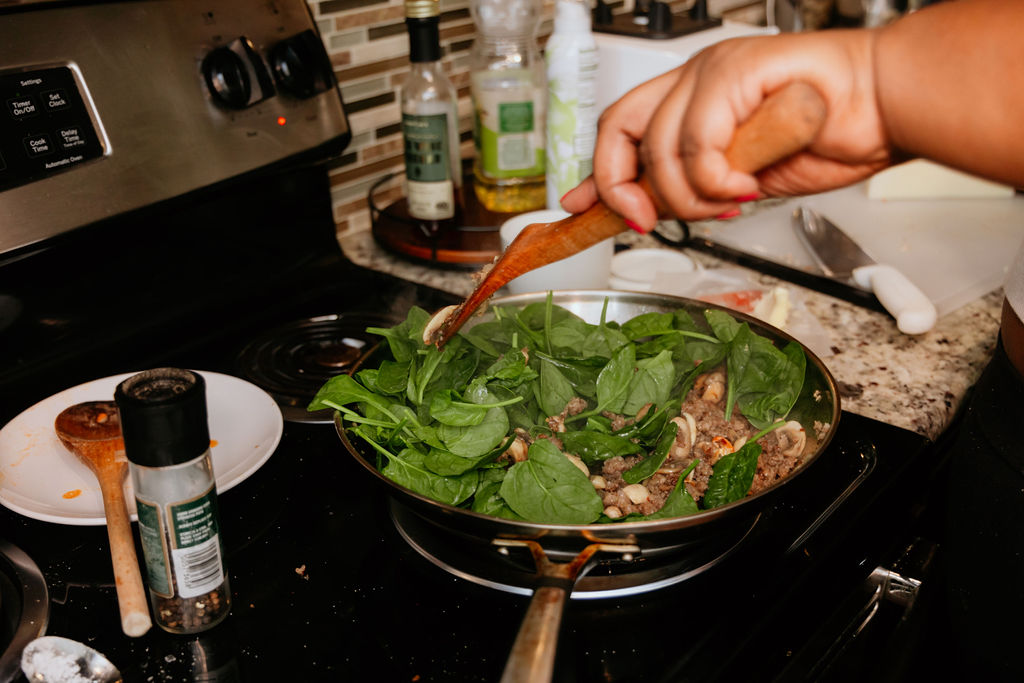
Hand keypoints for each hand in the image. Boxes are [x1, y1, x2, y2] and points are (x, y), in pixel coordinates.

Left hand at [561, 29, 892, 229]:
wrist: (885, 111)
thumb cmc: (826, 139)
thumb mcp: (735, 181)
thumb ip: (684, 188)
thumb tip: (636, 210)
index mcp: (691, 98)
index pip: (620, 129)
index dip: (595, 171)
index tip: (580, 206)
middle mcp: (695, 78)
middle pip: (619, 129)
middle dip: (624, 188)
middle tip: (650, 220)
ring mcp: (714, 69)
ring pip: (660, 144)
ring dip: (690, 194)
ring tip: (727, 203)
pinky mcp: (739, 69)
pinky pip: (699, 139)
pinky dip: (717, 178)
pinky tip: (745, 186)